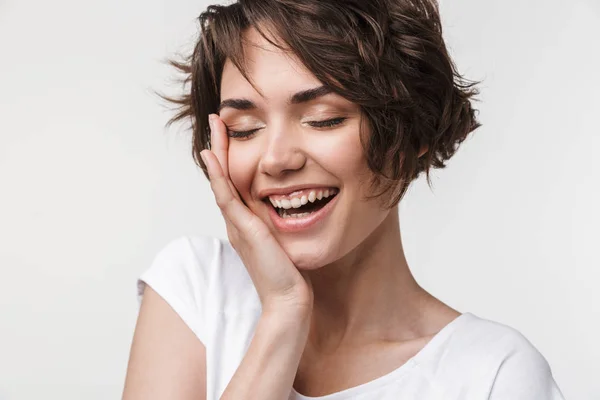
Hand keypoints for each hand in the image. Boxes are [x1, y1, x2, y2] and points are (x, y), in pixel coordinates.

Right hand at [200, 114, 313, 315]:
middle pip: (224, 178)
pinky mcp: (243, 231)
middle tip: (217, 120)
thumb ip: (281, 224)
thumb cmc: (289, 274)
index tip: (232, 134)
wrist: (288, 299)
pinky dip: (219, 176)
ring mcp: (237, 225)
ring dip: (217, 153)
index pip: (235, 183)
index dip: (231, 158)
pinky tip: (214, 157)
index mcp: (246, 222)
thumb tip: (292, 208)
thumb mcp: (284, 241)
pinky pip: (227, 198)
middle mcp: (237, 221)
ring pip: (222, 183)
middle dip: (221, 148)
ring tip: (215, 127)